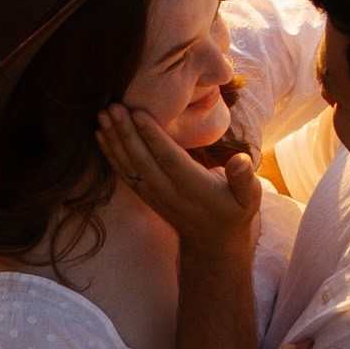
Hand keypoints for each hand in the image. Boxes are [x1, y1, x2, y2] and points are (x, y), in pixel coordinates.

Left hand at [95, 104, 261, 253]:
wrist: (211, 242)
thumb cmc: (232, 212)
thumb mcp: (249, 198)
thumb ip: (245, 178)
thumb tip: (241, 159)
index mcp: (195, 189)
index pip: (170, 160)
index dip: (153, 137)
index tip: (138, 114)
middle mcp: (170, 193)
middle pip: (142, 161)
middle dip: (126, 133)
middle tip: (113, 106)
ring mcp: (154, 195)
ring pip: (129, 166)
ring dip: (114, 140)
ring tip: (102, 114)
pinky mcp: (145, 195)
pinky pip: (124, 173)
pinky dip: (110, 153)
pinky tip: (100, 133)